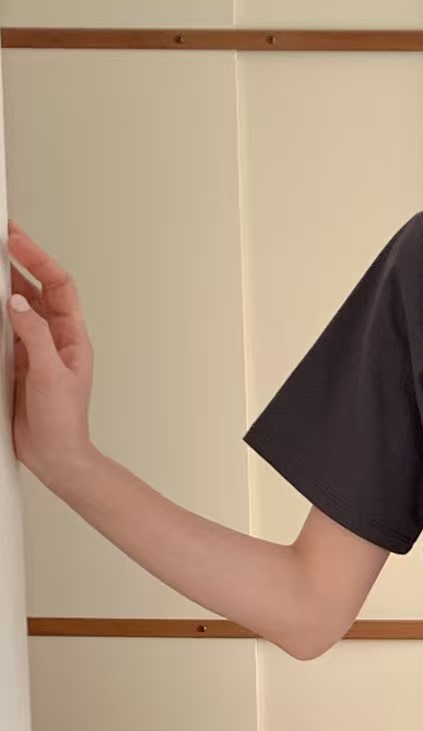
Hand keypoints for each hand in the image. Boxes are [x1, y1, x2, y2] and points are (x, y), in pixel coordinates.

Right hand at [6, 219, 95, 488]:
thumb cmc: (65, 423)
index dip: (39, 258)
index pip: (59, 285)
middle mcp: (55, 339)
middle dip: (19, 261)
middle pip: (37, 288)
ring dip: (4, 284)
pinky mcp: (17, 363)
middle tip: (0, 237)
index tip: (16, 238)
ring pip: (18, 307)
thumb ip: (34, 336)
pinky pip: (3, 329)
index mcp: (72, 337)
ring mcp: (34, 349)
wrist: (55, 457)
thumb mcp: (51, 374)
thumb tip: (18, 301)